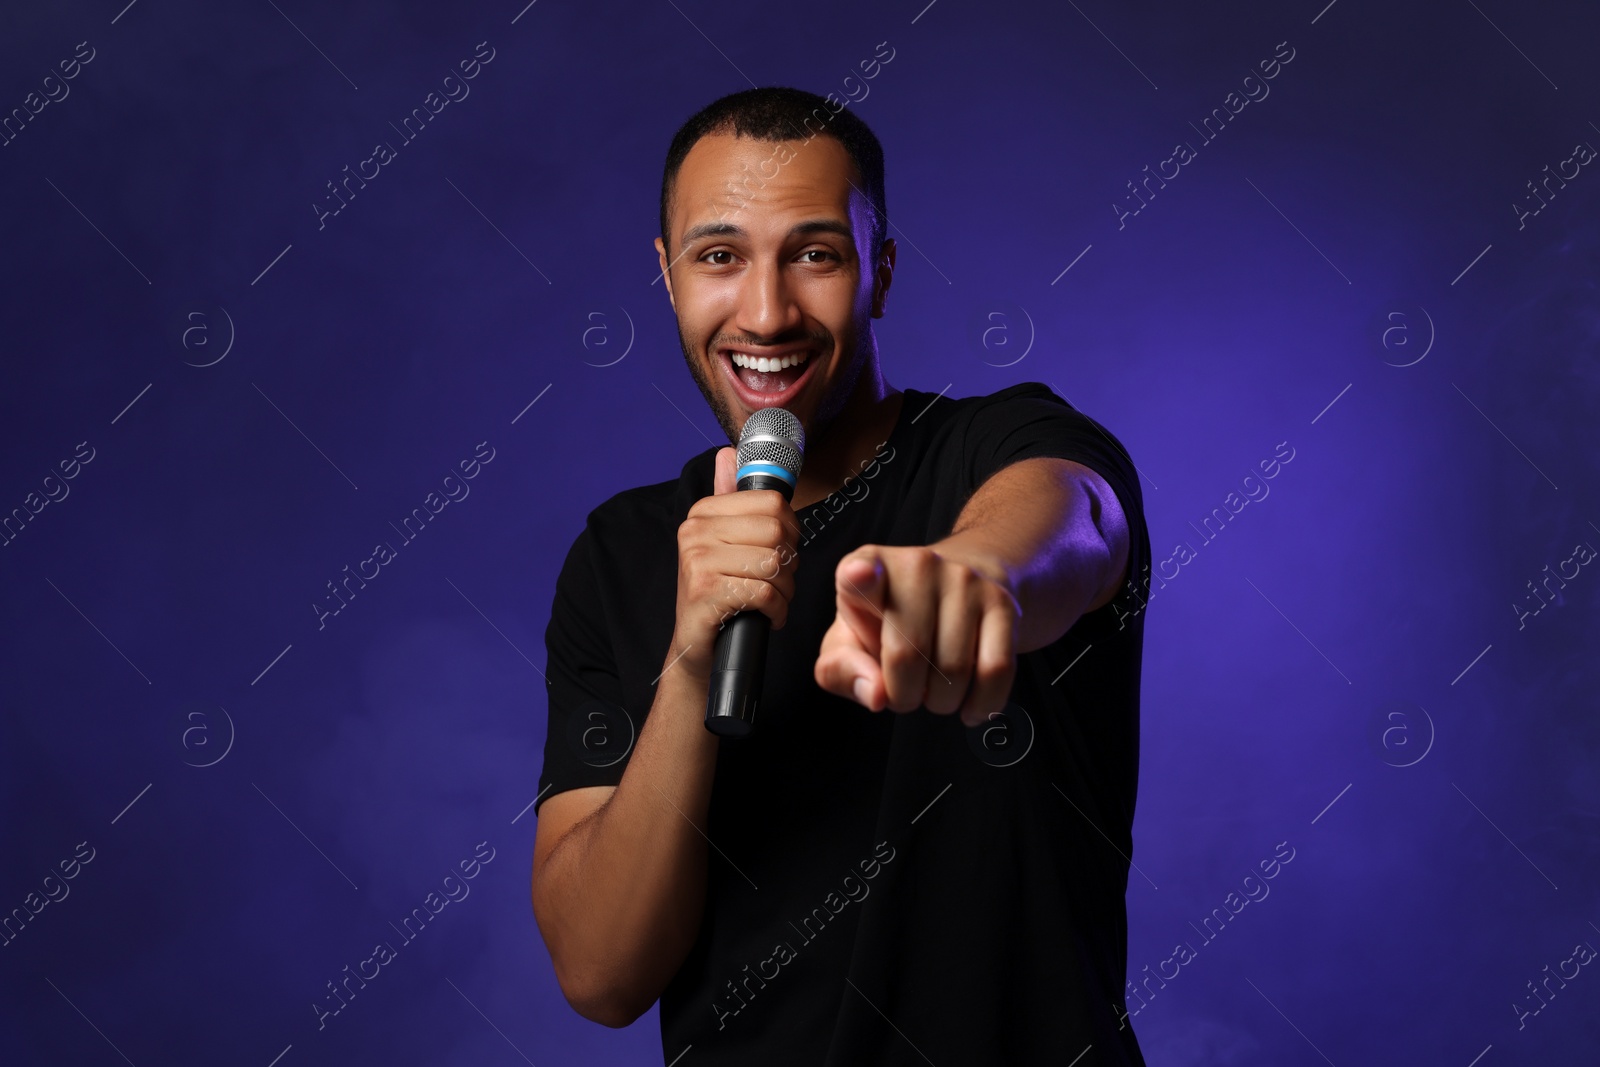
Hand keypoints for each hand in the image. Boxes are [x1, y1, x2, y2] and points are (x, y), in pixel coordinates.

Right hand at [666, 447, 799, 682]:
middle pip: (776, 532)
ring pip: (774, 564)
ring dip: (785, 590)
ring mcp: (697, 560)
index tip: (780, 553)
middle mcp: (695, 531)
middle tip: (777, 582)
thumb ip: (730, 498)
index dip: (790, 531)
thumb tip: (729, 453)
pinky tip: (769, 616)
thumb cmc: (719, 593)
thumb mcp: (724, 542)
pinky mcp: (705, 591)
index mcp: (703, 512)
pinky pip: (765, 592)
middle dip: (789, 564)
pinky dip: (777, 610)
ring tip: (772, 601)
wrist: (695, 647)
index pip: (772, 503)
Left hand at [813, 544, 1019, 725]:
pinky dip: (982, 704)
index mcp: (868, 569)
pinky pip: (996, 671)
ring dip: (942, 702)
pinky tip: (970, 706)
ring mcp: (965, 580)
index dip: (859, 576)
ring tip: (934, 688)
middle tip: (905, 690)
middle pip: (907, 655)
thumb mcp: (851, 642)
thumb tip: (876, 694)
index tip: (859, 575)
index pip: (859, 570)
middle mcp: (917, 565)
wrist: (960, 590)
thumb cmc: (893, 622)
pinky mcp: (1003, 603)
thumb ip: (843, 671)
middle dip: (904, 696)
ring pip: (954, 671)